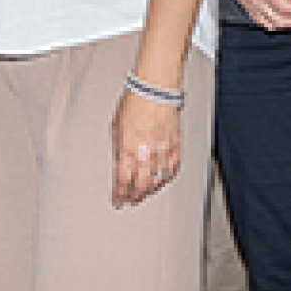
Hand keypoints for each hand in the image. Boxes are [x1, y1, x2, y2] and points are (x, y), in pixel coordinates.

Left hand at [111, 88, 180, 208]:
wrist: (155, 89)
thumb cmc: (134, 102)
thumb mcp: (116, 127)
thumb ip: (118, 149)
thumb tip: (118, 165)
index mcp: (128, 150)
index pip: (122, 182)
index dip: (119, 195)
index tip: (117, 201)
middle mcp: (146, 154)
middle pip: (140, 187)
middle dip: (134, 197)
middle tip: (130, 200)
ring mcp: (162, 152)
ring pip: (157, 181)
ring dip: (148, 190)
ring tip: (143, 193)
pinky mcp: (175, 146)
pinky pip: (171, 170)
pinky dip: (165, 178)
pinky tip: (160, 180)